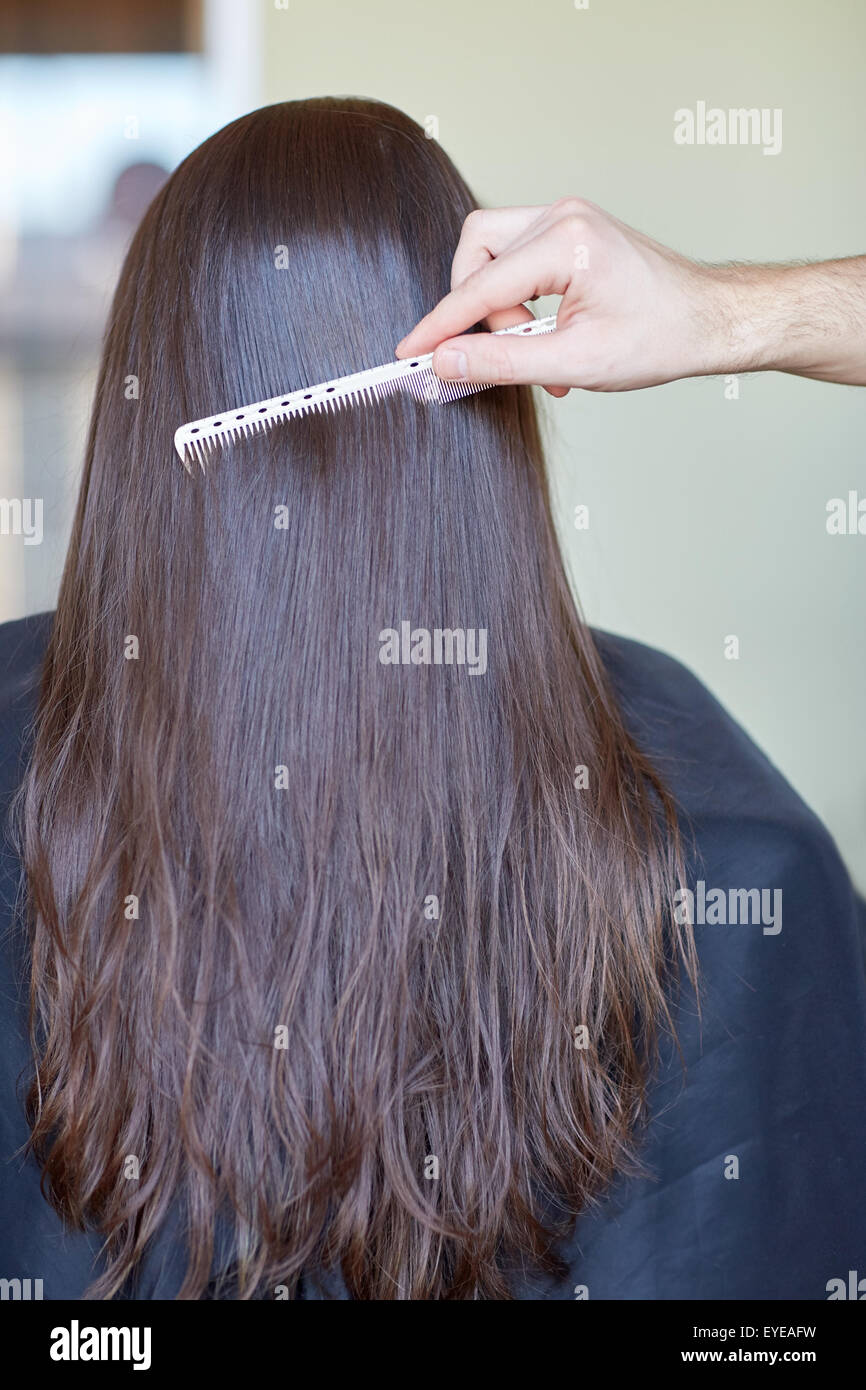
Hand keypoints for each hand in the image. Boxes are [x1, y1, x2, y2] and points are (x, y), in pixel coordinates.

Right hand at [395, 198, 721, 393]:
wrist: (708, 320)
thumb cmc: (660, 337)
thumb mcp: (575, 364)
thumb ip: (502, 362)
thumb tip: (445, 362)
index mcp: (567, 241)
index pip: (480, 286)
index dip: (440, 325)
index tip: (409, 352)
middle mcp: (563, 215)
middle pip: (476, 251)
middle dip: (478, 308)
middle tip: (512, 352)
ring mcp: (567, 217)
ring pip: (492, 253)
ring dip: (501, 307)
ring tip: (539, 351)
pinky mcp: (569, 229)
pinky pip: (517, 258)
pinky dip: (519, 299)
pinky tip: (548, 334)